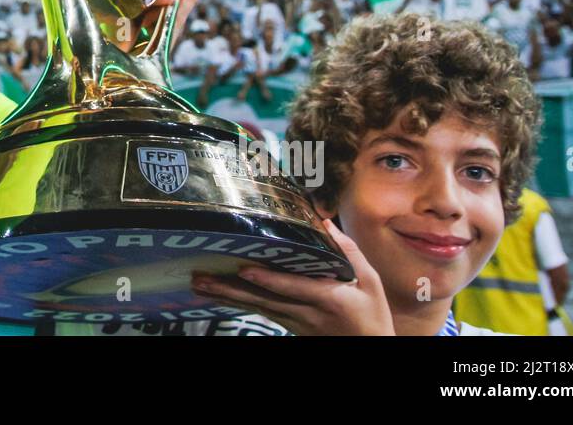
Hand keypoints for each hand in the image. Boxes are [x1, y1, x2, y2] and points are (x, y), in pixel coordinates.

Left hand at [190, 218, 395, 334]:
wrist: (370, 351)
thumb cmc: (372, 316)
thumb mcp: (370, 282)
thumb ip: (348, 251)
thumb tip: (324, 222)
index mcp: (329, 298)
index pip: (293, 288)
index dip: (269, 280)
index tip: (245, 270)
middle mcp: (306, 312)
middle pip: (263, 300)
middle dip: (231, 289)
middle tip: (202, 279)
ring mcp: (295, 322)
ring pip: (256, 307)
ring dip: (227, 297)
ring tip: (200, 286)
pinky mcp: (289, 326)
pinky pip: (260, 312)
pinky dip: (238, 304)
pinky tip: (219, 296)